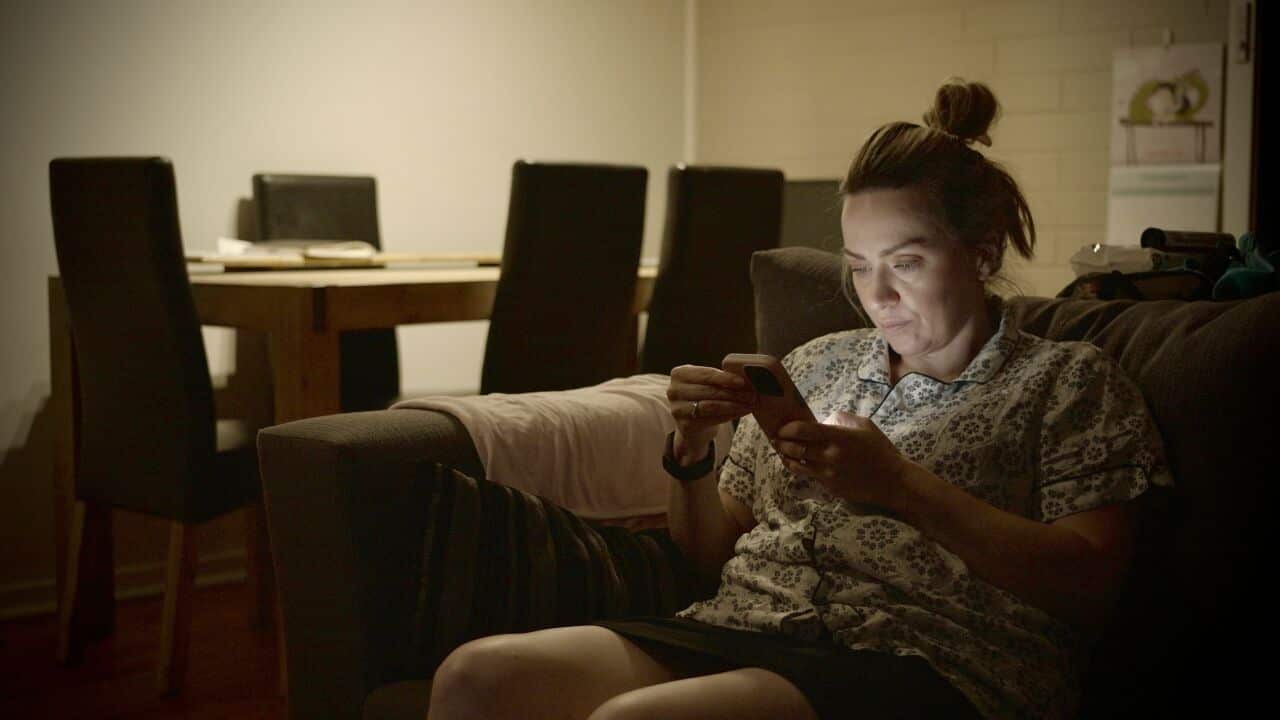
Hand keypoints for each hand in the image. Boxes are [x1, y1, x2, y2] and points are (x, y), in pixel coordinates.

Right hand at [667, 364, 754, 460]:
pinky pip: (711, 419)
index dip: (725, 378)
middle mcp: (674, 390)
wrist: (692, 424)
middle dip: (733, 393)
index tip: (742, 382)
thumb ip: (720, 379)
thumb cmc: (703, 397)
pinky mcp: (684, 425)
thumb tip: (745, 381)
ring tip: (749, 404)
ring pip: (711, 406)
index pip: (705, 374)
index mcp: (679, 373)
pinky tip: (740, 412)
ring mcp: (677, 409)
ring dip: (733, 405)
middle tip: (751, 395)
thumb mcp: (707, 383)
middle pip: (709, 391)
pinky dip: (729, 415)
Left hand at [773, 411, 910, 509]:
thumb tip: (821, 421)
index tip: (782, 427)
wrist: (892, 481)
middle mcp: (830, 456)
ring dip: (786, 457)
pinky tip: (797, 463)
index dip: (788, 428)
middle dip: (781, 443)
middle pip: (795, 448)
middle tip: (776, 438)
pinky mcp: (830, 488)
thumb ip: (840, 419)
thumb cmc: (879, 449)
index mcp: (839, 437)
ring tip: (782, 451)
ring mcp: (829, 474)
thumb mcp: (864, 425)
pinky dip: (800, 468)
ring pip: (797, 465)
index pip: (803, 430)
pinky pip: (809, 476)